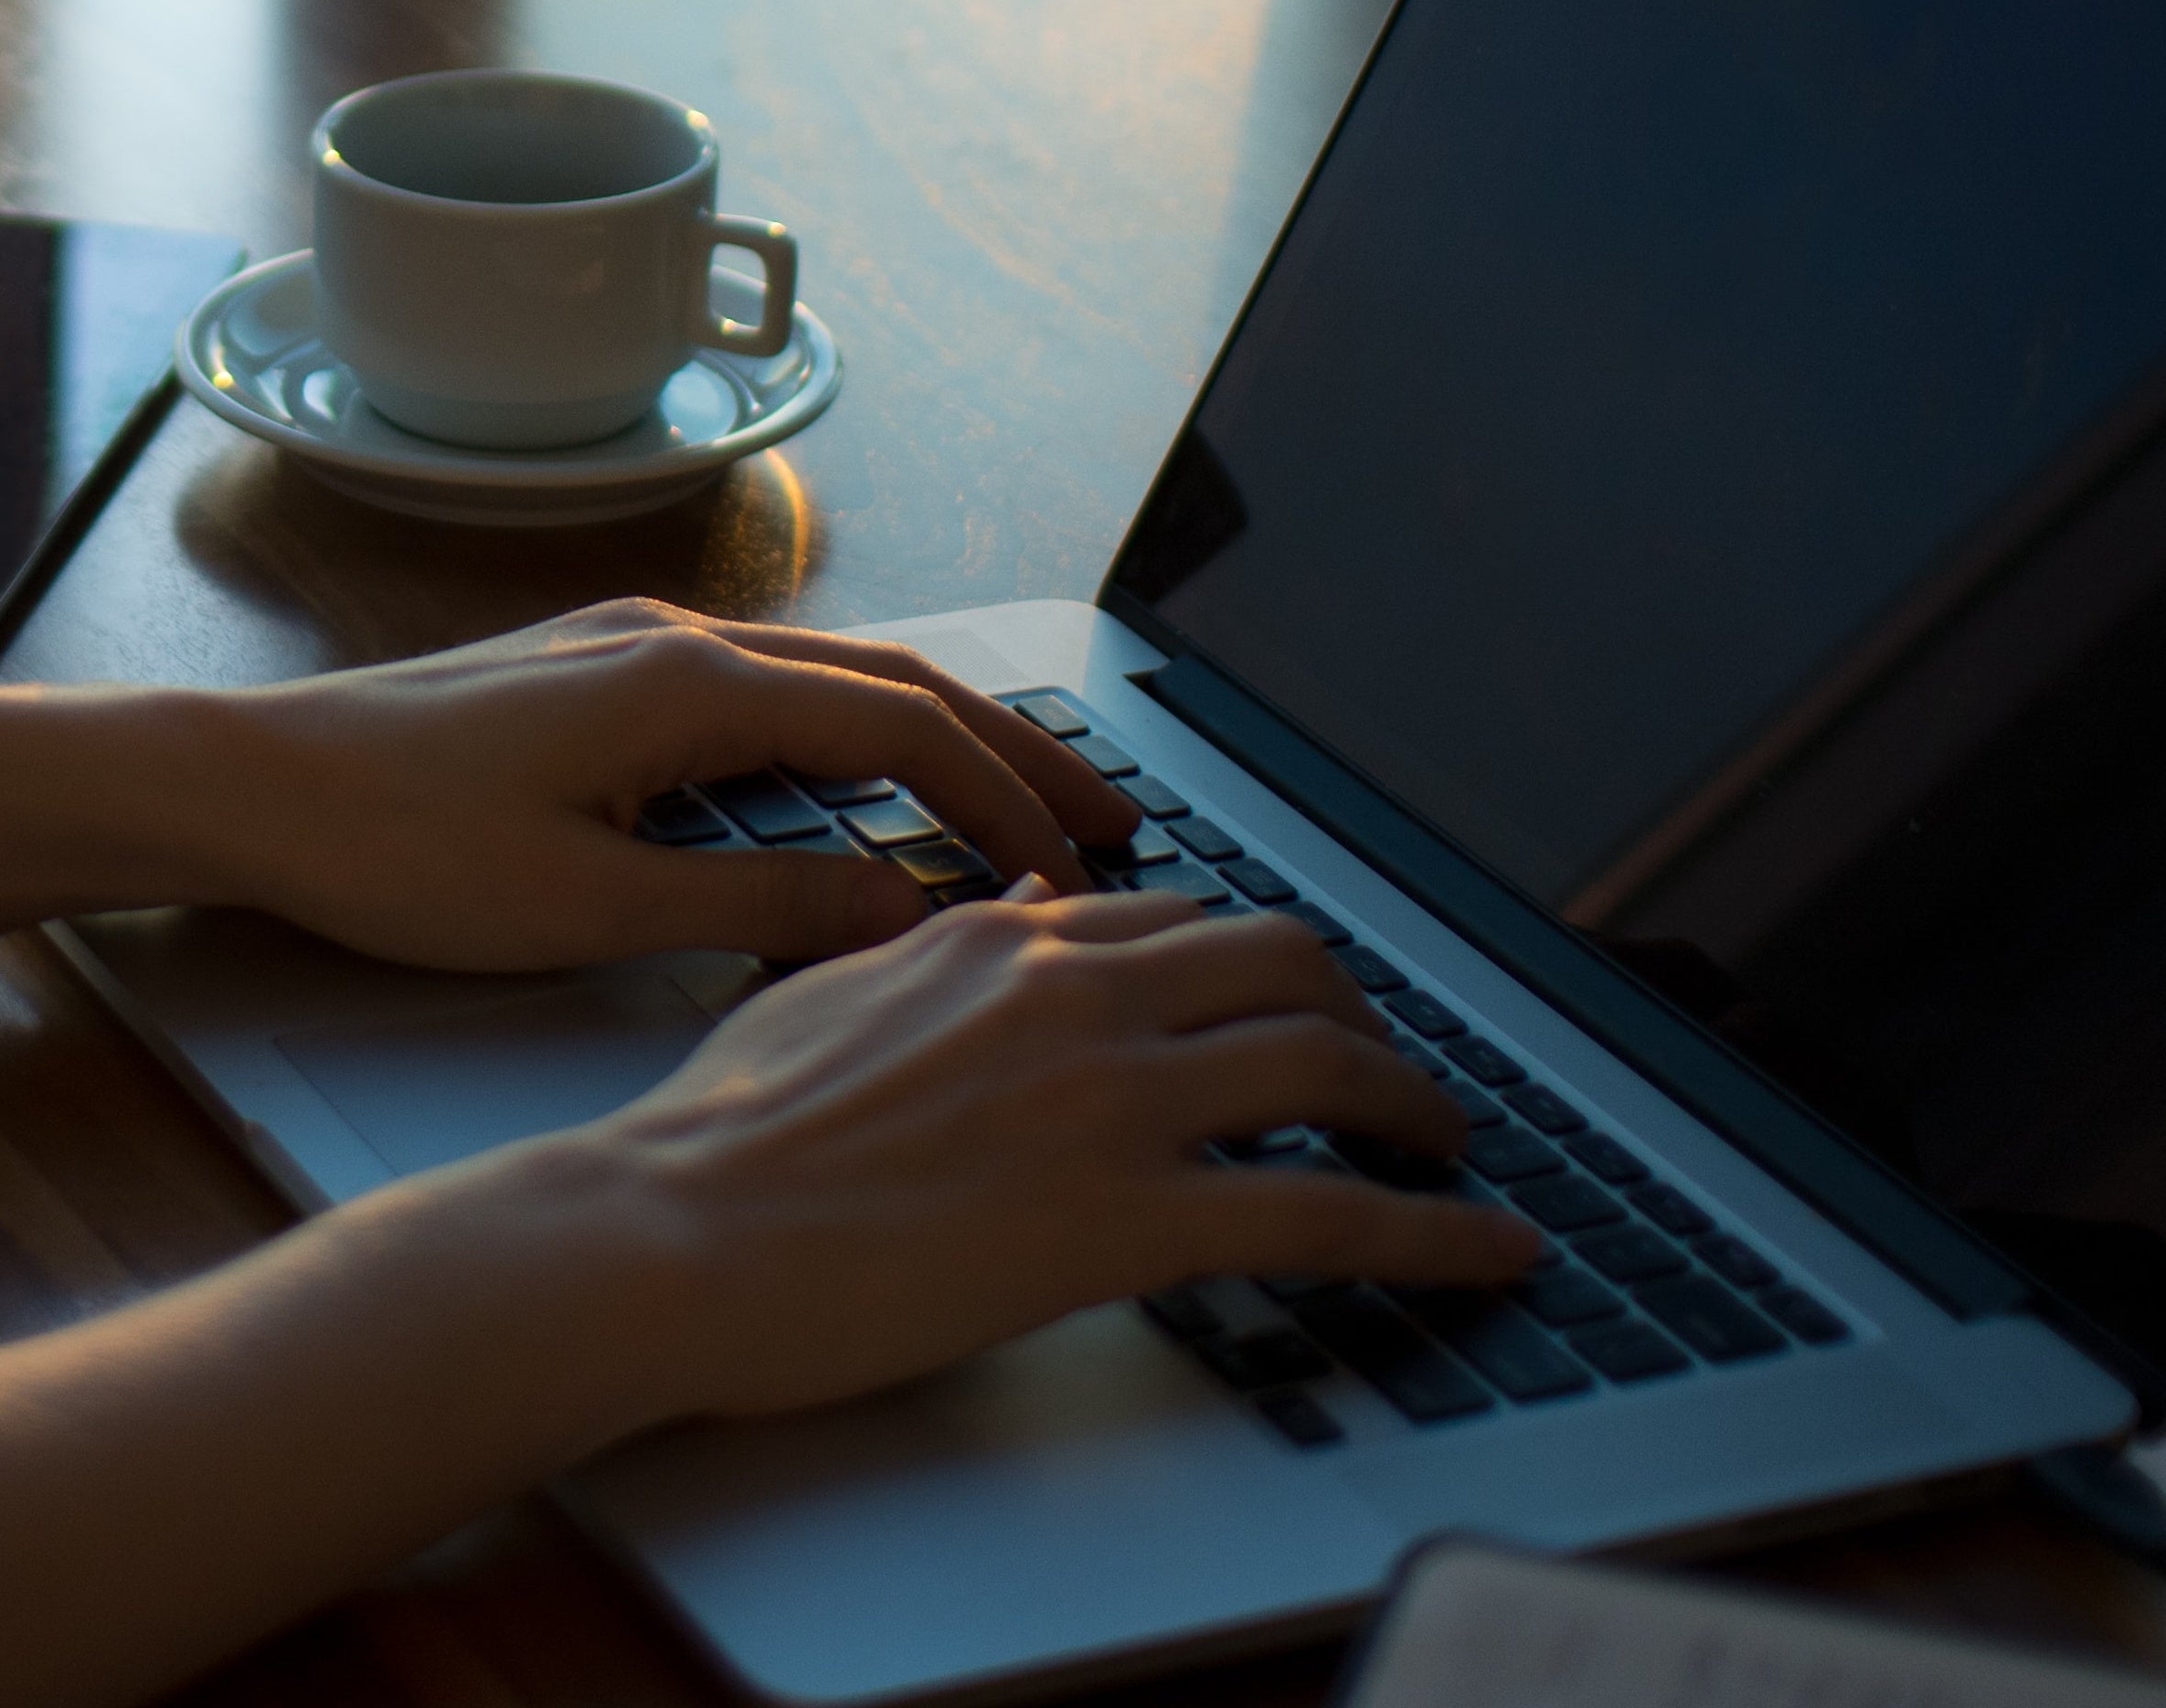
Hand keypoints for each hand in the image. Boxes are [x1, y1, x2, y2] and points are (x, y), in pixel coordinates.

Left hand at [207, 599, 1139, 973]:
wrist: (250, 784)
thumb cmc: (394, 848)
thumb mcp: (588, 907)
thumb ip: (757, 909)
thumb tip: (903, 915)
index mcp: (689, 684)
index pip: (902, 729)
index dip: (1006, 802)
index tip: (1080, 877)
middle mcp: (675, 639)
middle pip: (892, 680)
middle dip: (1011, 748)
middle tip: (1113, 818)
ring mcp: (631, 646)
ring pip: (830, 677)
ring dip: (934, 735)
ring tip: (1017, 806)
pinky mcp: (593, 673)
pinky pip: (765, 688)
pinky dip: (850, 733)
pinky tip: (866, 788)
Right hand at [511, 889, 1544, 1426]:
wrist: (674, 1233)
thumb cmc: (720, 1137)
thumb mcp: (827, 995)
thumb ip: (933, 953)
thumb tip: (1012, 911)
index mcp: (999, 942)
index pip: (1179, 921)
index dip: (1259, 964)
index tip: (1293, 1001)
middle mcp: (1073, 993)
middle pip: (1286, 963)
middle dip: (1365, 1011)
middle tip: (1389, 1070)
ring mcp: (1109, 1100)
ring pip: (1332, 1064)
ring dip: (1420, 1110)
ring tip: (1451, 1151)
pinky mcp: (1128, 1218)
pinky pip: (1330, 1214)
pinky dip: (1437, 1235)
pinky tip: (1492, 1253)